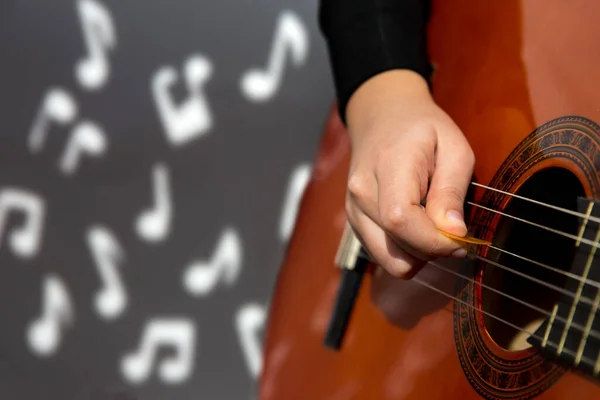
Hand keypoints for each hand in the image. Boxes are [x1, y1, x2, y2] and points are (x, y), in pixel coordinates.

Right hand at [344, 69, 474, 278]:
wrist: (381, 117)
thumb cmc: (422, 129)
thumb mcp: (453, 147)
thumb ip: (452, 191)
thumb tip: (453, 233)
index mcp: (387, 167)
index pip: (401, 220)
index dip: (434, 241)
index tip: (462, 241)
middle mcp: (361, 192)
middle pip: (396, 249)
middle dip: (432, 250)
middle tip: (452, 231)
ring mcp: (353, 210)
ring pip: (389, 261)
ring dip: (418, 254)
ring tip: (431, 226)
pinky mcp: (354, 222)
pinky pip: (383, 255)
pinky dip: (405, 250)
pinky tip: (415, 225)